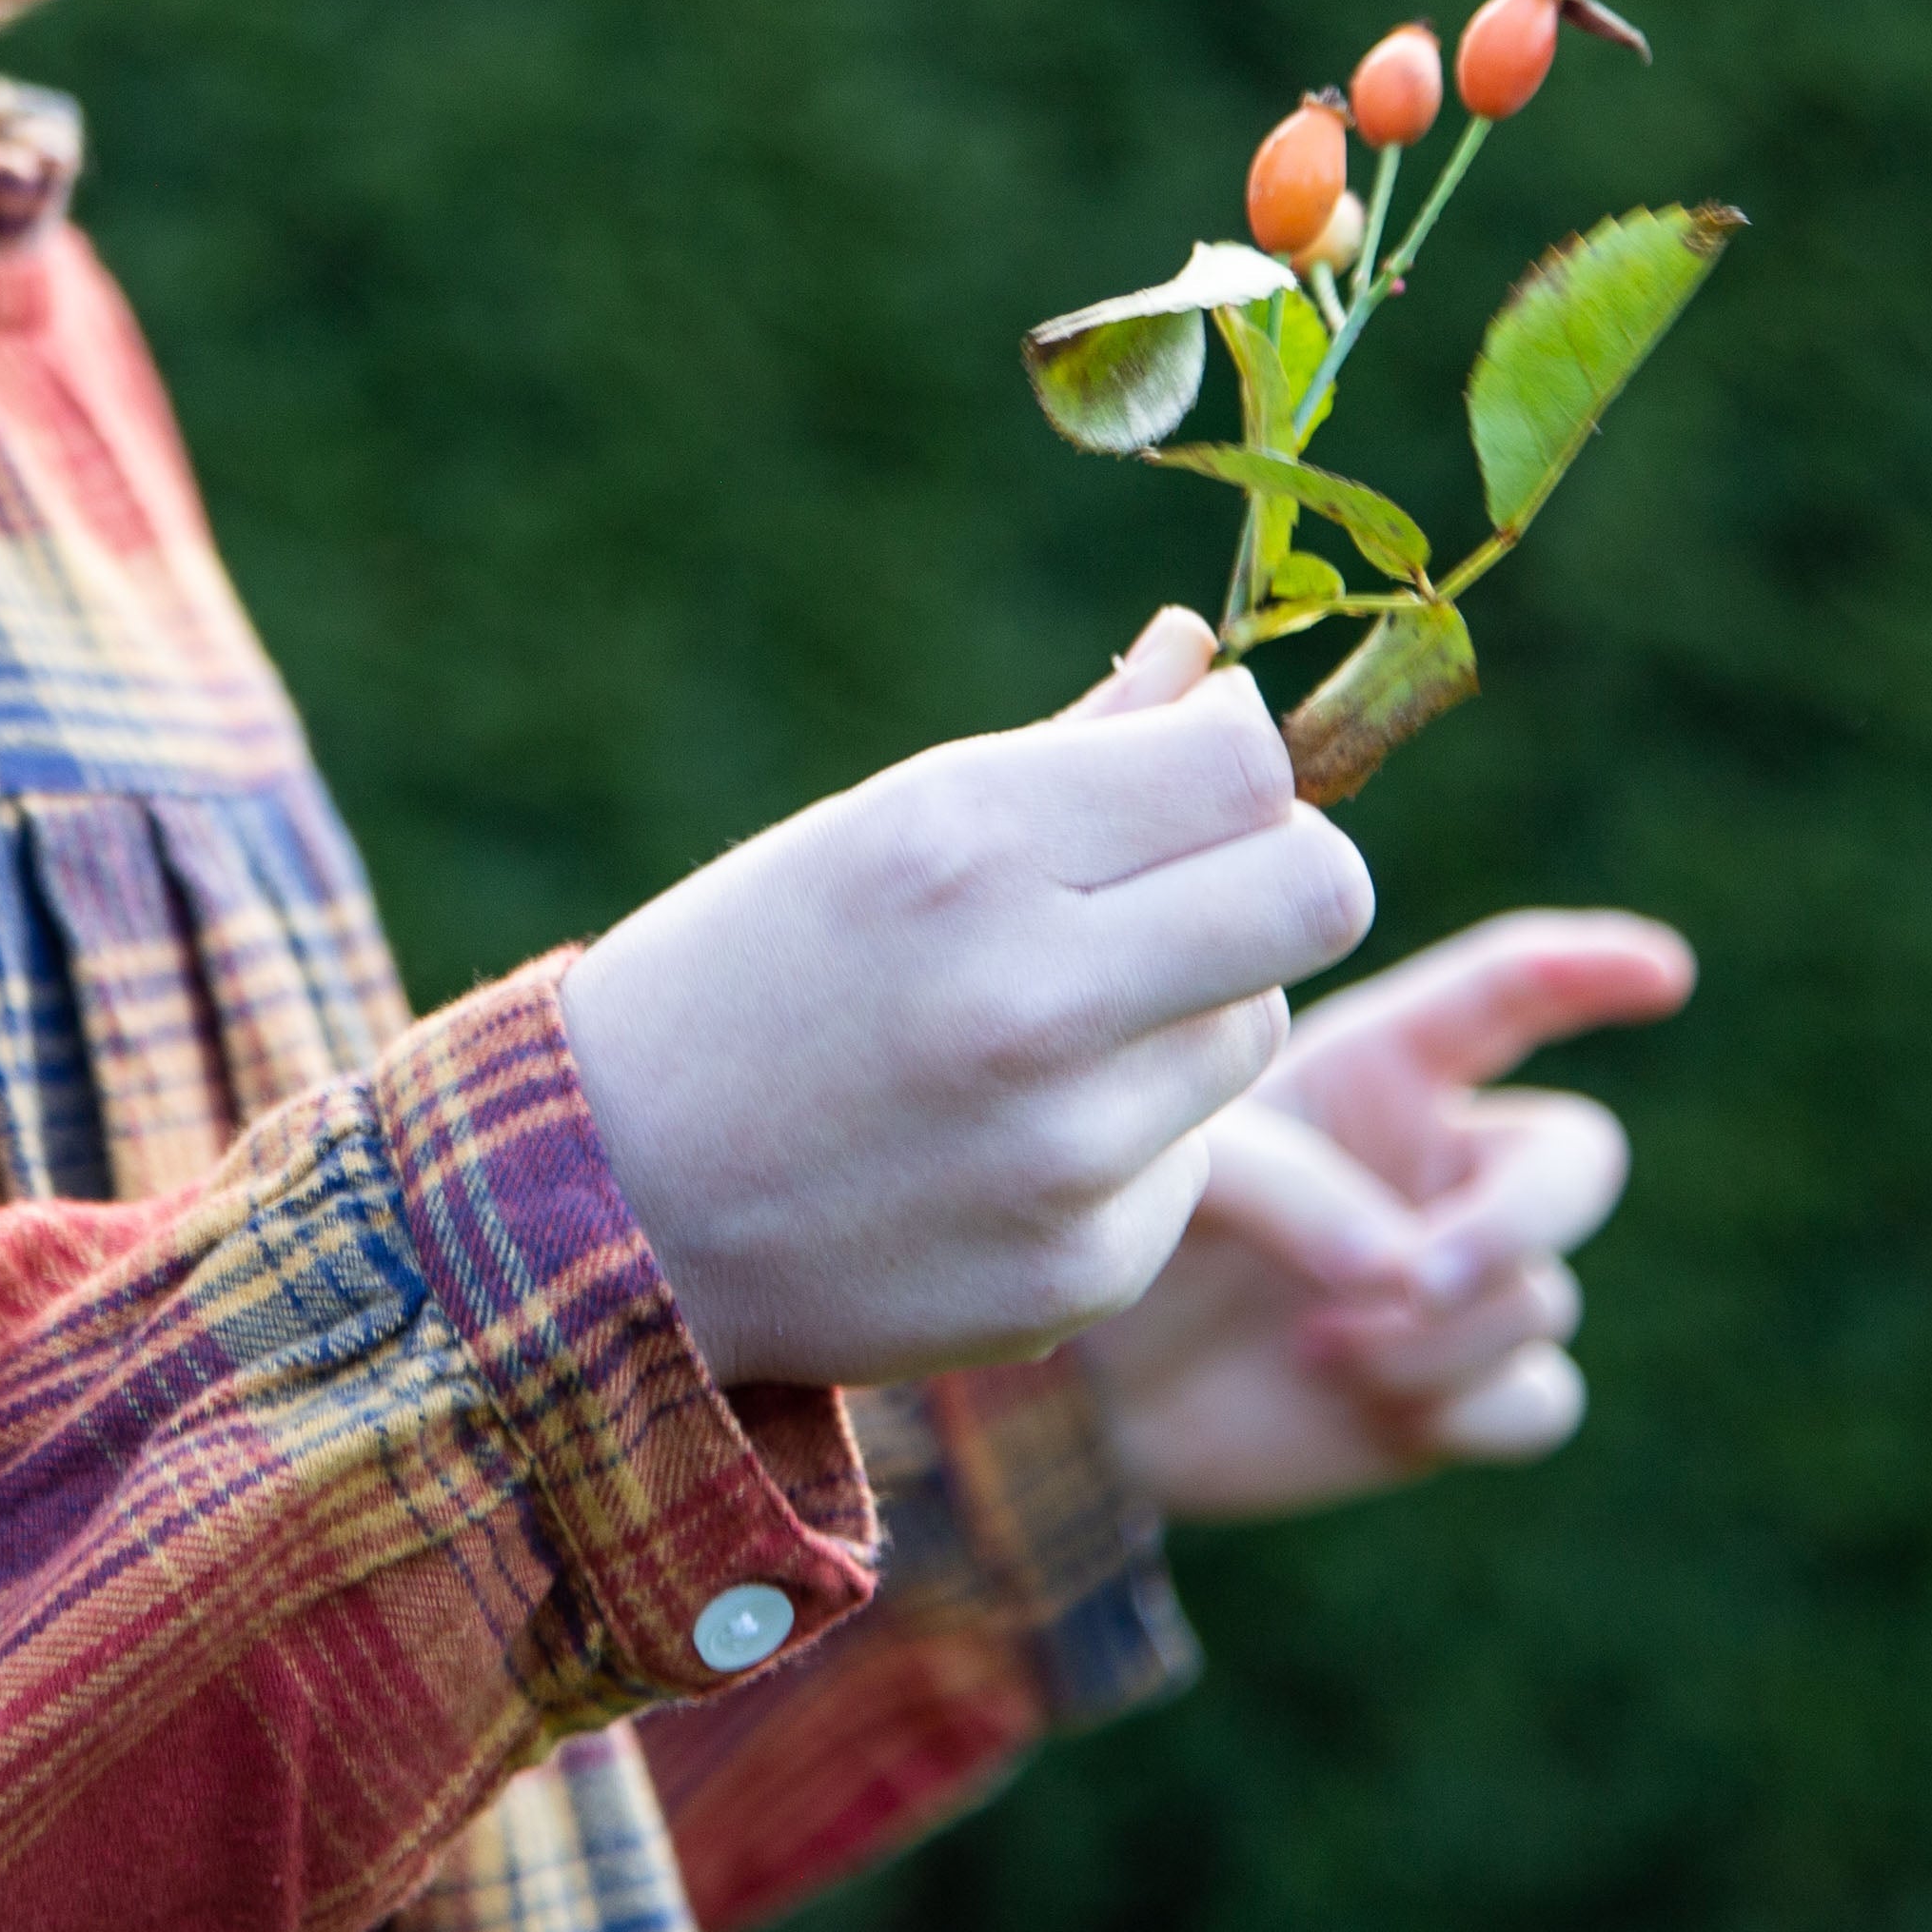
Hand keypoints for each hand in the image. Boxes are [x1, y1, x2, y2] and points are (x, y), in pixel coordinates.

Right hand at [561, 608, 1374, 1390]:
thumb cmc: (747, 971)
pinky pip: (1192, 1156)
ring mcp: (1065, 1146)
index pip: (1245, 770)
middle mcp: (1028, 991)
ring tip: (1052, 1022)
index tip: (1196, 769)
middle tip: (1202, 884)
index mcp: (963, 842)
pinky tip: (1004, 1138)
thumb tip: (1211, 662)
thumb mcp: (878, 826)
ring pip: (1258, 1025)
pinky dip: (1129, 1134)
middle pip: (1319, 893)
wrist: (612, 1201)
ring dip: (1193, 1005)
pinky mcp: (1085, 1269)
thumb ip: (1072, 749)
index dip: (1241, 758)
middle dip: (1281, 870)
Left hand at [1079, 908, 1696, 1520]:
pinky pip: (1536, 1397)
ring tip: (1311, 1342)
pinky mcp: (1463, 1386)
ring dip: (1434, 1334)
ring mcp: (1466, 1276)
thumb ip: (1293, 1185)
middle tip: (1420, 1275)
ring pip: (1537, 1296)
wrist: (1096, 1383)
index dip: (1586, 969)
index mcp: (1379, 1068)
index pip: (1505, 994)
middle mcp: (1443, 1161)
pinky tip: (1350, 1393)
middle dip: (1522, 1217)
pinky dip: (1457, 1404)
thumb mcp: (1185, 1166)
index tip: (1660, 969)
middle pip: (1579, 1159)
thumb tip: (1407, 1271)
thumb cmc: (1130, 1224)